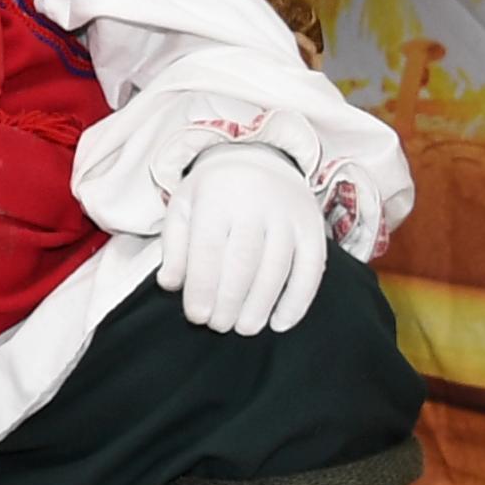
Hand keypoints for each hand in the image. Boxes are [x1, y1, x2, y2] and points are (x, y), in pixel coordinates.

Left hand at [156, 143, 327, 336]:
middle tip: (219, 326)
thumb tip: (171, 284)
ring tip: (244, 328)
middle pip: (243, 262)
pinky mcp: (313, 226)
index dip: (202, 287)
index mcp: (217, 196)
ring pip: (278, 268)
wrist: (258, 156)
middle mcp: (256, 203)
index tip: (196, 316)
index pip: (208, 249)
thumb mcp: (183, 207)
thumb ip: (175, 247)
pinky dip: (298, 300)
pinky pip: (312, 268)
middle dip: (229, 301)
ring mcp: (288, 215)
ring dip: (260, 305)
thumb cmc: (213, 191)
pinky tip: (280, 322)